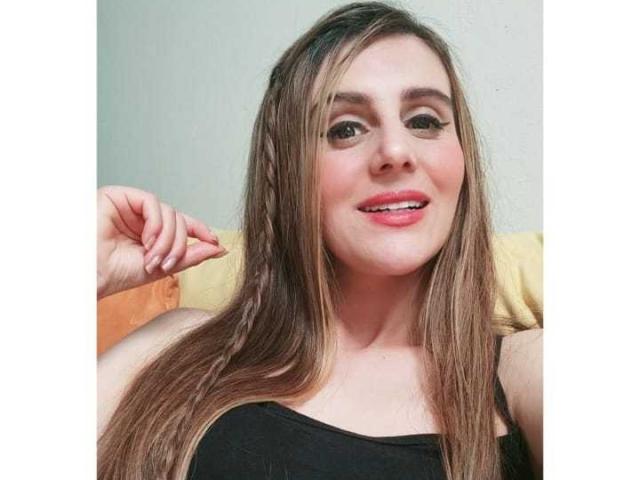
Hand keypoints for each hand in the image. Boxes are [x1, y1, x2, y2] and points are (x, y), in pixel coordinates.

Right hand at [97, 185, 225, 298]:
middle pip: (179, 220)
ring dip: (168, 239)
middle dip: (179, 244)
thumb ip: (191, 255)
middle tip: (167, 264)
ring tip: (153, 258)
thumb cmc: (117, 273)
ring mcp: (131, 206)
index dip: (201, 230)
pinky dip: (157, 224)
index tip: (216, 242)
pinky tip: (147, 241)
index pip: (182, 224)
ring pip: (170, 213)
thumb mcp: (164, 266)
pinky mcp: (120, 196)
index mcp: (151, 231)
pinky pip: (153, 203)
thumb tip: (219, 248)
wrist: (91, 274)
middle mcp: (142, 217)